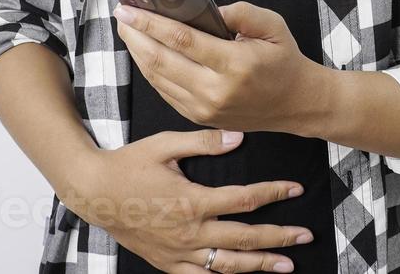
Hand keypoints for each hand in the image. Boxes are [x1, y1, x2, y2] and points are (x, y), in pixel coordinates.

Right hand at [71, 128, 312, 272]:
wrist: (94, 192)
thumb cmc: (129, 164)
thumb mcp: (164, 144)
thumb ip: (204, 142)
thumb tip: (239, 138)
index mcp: (192, 200)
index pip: (245, 198)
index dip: (274, 192)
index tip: (295, 189)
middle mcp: (189, 231)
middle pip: (245, 238)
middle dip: (279, 237)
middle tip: (305, 236)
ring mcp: (179, 252)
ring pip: (228, 265)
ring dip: (260, 265)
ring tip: (286, 265)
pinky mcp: (168, 264)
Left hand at [114, 0, 326, 134]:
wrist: (296, 104)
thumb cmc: (283, 60)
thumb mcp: (273, 25)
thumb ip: (240, 11)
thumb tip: (204, 6)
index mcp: (235, 65)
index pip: (182, 40)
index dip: (150, 23)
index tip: (129, 9)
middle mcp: (215, 91)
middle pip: (161, 61)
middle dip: (135, 36)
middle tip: (120, 15)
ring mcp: (204, 108)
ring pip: (158, 78)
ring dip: (137, 53)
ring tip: (127, 30)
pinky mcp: (198, 117)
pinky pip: (165, 91)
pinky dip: (150, 70)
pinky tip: (143, 52)